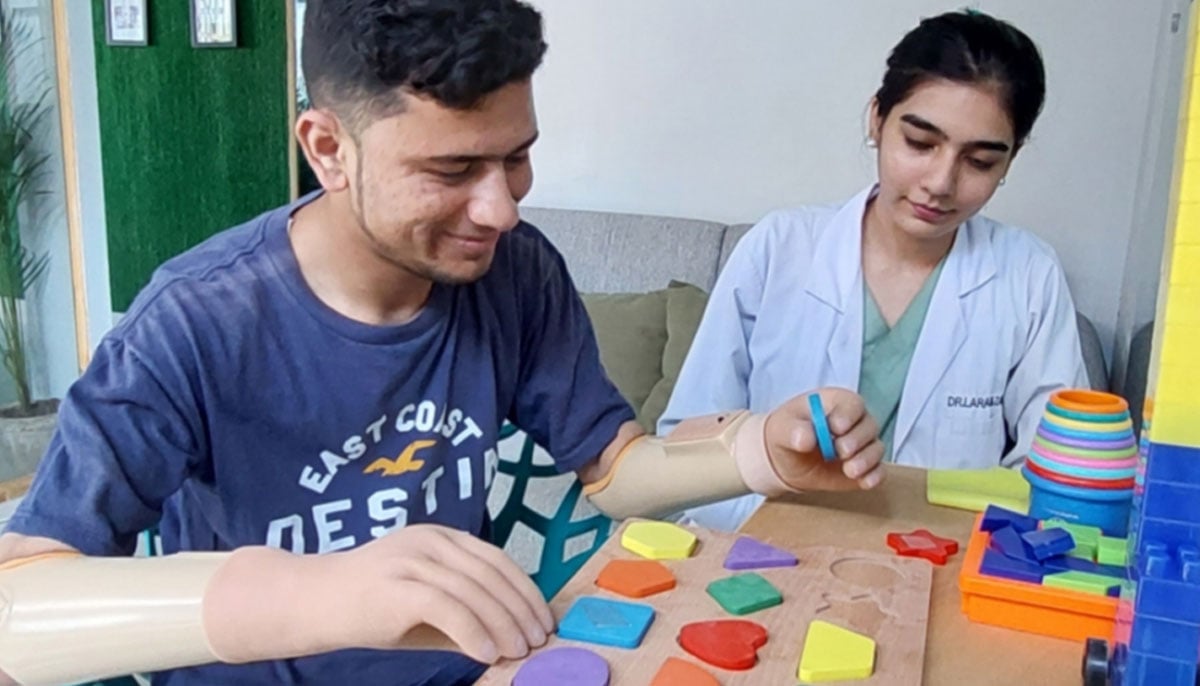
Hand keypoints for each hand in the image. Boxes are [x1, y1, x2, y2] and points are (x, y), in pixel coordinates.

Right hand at [308, 524, 553, 663]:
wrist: (312, 601)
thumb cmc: (370, 606)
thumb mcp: (424, 606)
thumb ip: (465, 616)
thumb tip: (509, 642)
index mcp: (441, 537)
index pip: (497, 559)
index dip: (525, 590)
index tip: (542, 619)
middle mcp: (430, 541)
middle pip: (491, 574)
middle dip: (520, 610)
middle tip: (537, 640)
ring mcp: (412, 560)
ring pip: (474, 591)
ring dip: (502, 625)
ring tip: (517, 651)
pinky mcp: (397, 586)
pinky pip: (448, 608)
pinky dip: (473, 632)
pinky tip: (485, 653)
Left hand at [763, 387, 885, 490]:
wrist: (787, 460)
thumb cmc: (787, 434)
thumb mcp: (782, 428)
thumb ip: (792, 430)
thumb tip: (806, 438)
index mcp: (836, 404)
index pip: (852, 404)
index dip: (848, 415)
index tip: (836, 427)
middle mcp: (855, 422)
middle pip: (869, 426)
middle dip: (857, 439)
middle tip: (840, 450)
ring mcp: (862, 445)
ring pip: (876, 448)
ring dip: (866, 460)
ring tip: (849, 470)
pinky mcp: (864, 467)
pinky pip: (878, 470)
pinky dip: (875, 476)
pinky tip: (865, 482)